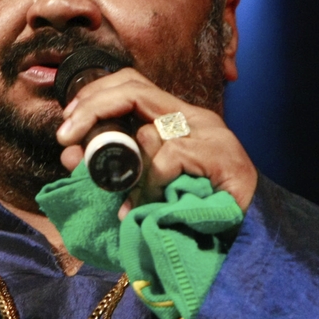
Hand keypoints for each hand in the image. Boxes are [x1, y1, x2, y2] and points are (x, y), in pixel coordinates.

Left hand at [55, 69, 257, 216]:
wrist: (250, 235)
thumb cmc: (196, 212)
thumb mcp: (148, 185)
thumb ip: (117, 168)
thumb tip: (71, 155)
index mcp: (177, 120)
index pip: (132, 83)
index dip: (94, 95)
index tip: (67, 124)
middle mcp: (194, 119)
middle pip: (133, 87)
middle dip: (91, 108)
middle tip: (67, 137)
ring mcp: (209, 135)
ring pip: (149, 128)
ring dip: (124, 164)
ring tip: (120, 194)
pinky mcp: (220, 156)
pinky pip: (169, 158)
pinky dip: (150, 183)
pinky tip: (147, 205)